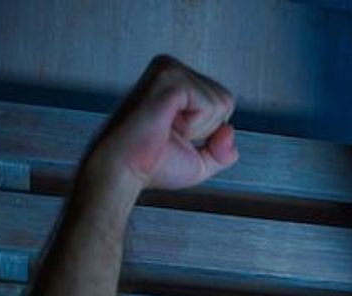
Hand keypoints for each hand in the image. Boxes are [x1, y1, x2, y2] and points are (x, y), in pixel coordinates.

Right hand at [82, 55, 238, 191]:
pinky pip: (209, 104)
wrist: (121, 171)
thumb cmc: (151, 164)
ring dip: (198, 128)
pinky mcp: (169, 78)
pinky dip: (194, 125)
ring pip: (221, 102)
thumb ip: (223, 150)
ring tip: (166, 129)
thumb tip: (230, 131)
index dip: (209, 131)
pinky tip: (166, 124)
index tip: (175, 135)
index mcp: (177, 80)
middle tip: (169, 133)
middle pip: (226, 100)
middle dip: (206, 129)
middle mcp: (171, 68)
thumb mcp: (200, 160)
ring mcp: (169, 69)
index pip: (223, 101)